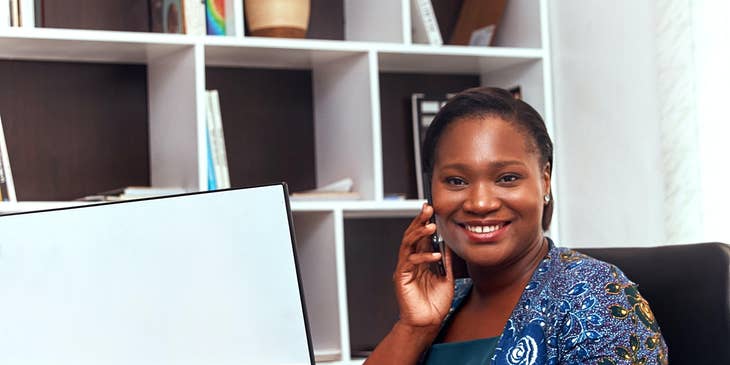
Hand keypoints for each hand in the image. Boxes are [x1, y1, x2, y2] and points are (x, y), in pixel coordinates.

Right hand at [393, 203, 453, 328]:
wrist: (427, 323)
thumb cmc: (434, 304)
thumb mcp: (446, 278)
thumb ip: (446, 262)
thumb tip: (449, 246)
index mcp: (420, 260)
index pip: (420, 236)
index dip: (424, 222)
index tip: (430, 209)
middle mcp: (410, 262)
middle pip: (412, 236)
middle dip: (419, 221)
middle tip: (427, 208)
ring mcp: (405, 269)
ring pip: (408, 245)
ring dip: (418, 234)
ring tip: (430, 226)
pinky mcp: (401, 278)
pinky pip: (410, 262)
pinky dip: (422, 257)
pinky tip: (434, 255)